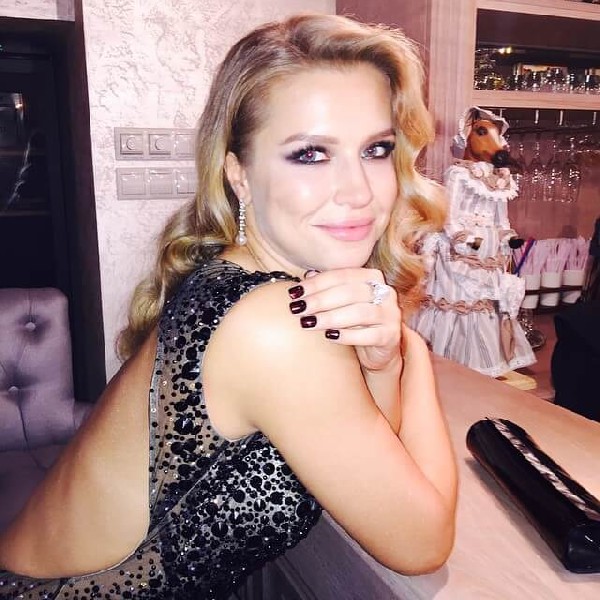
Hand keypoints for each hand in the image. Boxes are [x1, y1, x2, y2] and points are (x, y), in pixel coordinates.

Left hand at [287, 268, 401, 371]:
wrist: (378, 349)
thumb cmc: (356, 321)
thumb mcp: (341, 303)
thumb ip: (328, 287)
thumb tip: (307, 275)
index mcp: (372, 277)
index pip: (342, 275)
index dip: (317, 283)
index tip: (295, 293)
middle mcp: (386, 292)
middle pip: (350, 292)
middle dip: (320, 300)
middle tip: (298, 309)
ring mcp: (391, 314)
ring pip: (360, 313)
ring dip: (330, 317)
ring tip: (308, 323)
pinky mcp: (391, 336)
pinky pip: (369, 335)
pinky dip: (347, 335)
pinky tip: (329, 336)